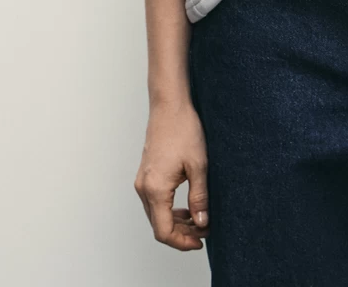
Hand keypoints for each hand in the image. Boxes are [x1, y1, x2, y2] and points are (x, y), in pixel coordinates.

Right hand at [134, 98, 210, 249]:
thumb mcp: (199, 165)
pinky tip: (187, 207)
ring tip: (199, 220)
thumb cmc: (184, 129)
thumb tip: (202, 222)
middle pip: (159, 225)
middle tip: (205, 231)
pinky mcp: (146, 174)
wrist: (169, 106)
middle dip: (182, 233)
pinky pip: (155, 202)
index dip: (182, 242)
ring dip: (176, 222)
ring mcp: (143, 181)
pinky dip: (170, 210)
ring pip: (156, 215)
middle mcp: (144, 188)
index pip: (164, 231)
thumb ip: (200, 197)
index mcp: (156, 189)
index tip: (200, 241)